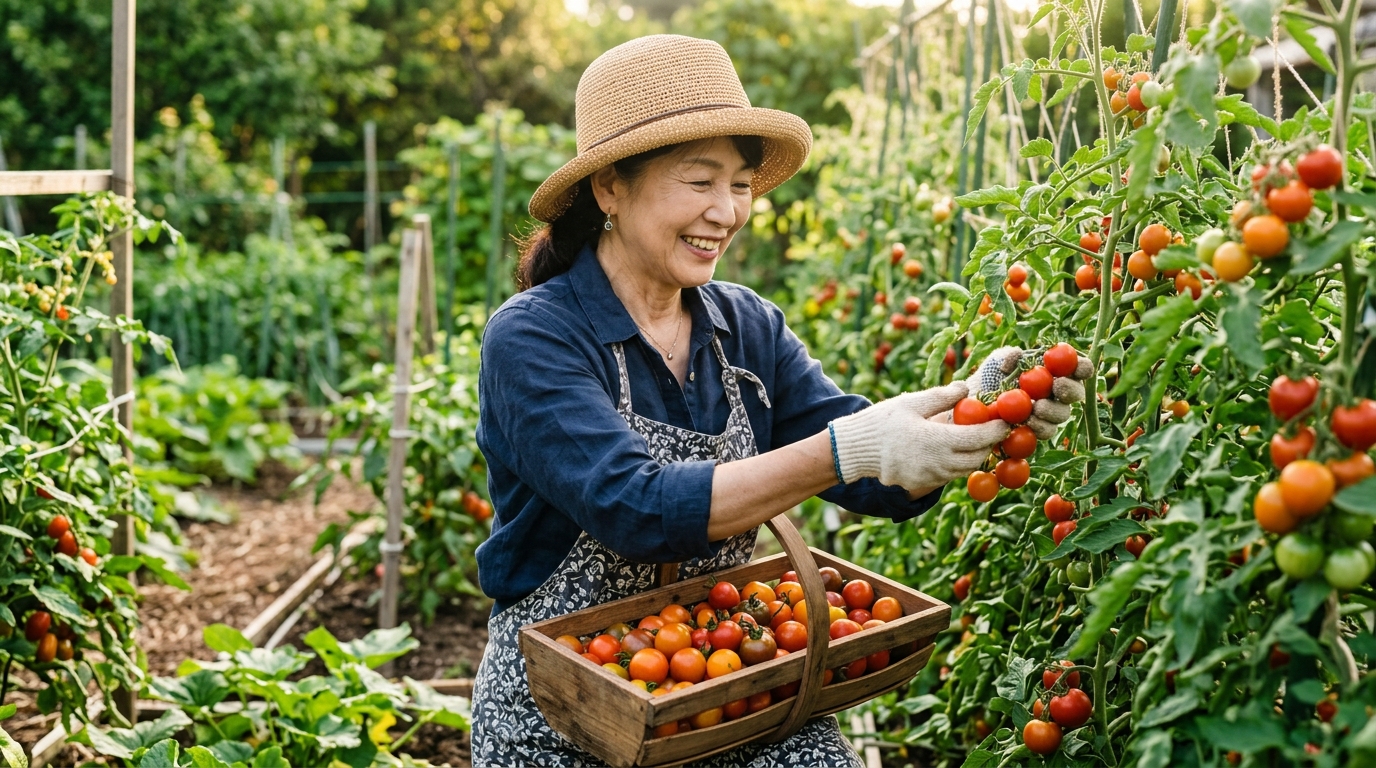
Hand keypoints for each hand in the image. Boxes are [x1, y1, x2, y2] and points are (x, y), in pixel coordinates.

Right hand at [830, 381, 1010, 492]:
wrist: (855, 450)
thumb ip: (941, 396)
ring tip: (976, 439)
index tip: (1005, 421)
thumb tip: (965, 388)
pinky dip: (957, 464)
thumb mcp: (911, 402)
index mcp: (935, 440)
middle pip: (977, 458)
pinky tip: (953, 450)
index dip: (995, 430)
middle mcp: (936, 463)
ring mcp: (930, 477)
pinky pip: (949, 475)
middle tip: (993, 429)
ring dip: (974, 455)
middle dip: (989, 444)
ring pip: (965, 469)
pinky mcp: (922, 484)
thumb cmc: (882, 421)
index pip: (977, 438)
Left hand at [962, 346, 1093, 438]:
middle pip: (1075, 393)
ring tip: (1038, 407)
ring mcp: (1049, 413)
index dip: (1082, 367)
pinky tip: (1029, 422)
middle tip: (1058, 386)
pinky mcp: (1037, 430)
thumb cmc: (989, 376)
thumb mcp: (997, 361)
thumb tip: (1017, 355)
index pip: (1077, 368)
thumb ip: (1009, 356)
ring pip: (1062, 414)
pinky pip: (1047, 431)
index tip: (1078, 367)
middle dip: (1070, 389)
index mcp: (1054, 372)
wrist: (972, 401)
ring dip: (1053, 410)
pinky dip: (1040, 427)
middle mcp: (1056, 393)